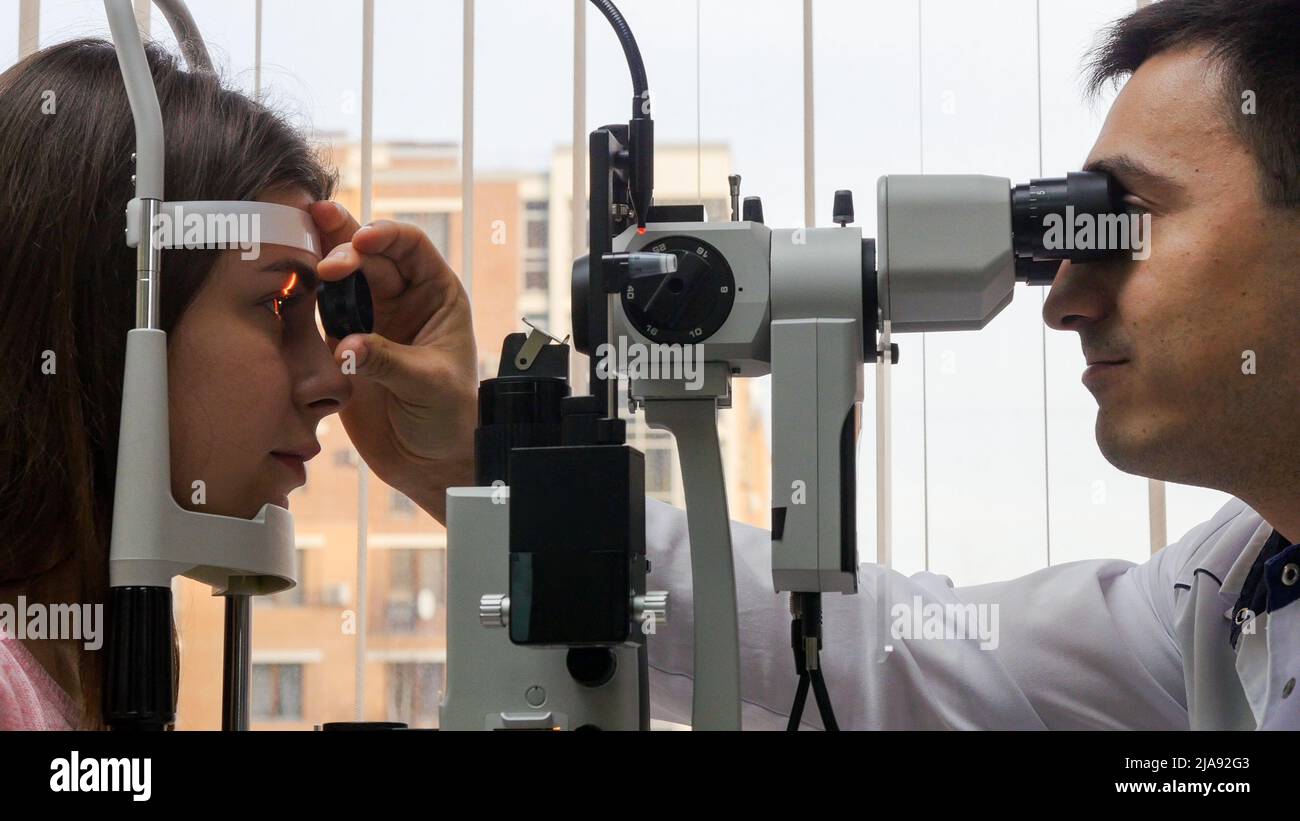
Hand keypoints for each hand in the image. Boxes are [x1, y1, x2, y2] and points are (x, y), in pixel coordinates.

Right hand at [310, 201, 477, 523]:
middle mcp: (402, 299)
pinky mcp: (342, 343)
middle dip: (345, 250)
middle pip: (369, 256)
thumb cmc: (450, 419)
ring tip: (294, 255)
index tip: (362, 241)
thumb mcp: (427, 385)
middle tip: (326, 266)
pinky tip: (286, 289)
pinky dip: (303, 300)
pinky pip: (319, 312)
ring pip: (340, 278)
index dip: (385, 236)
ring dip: (318, 264)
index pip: (411, 247)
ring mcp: (370, 319)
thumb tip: (345, 347)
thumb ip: (386, 361)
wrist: (429, 462)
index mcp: (436, 295)